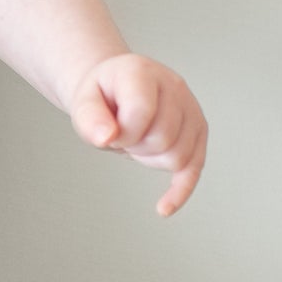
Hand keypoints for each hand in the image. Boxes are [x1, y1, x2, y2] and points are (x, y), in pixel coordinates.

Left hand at [67, 53, 206, 216]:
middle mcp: (174, 87)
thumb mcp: (83, 101)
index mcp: (143, 73)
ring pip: (178, 156)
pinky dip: (180, 190)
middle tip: (122, 133)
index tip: (109, 131)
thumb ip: (90, 118)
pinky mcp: (197, 132)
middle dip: (135, 145)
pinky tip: (164, 208)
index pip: (141, 114)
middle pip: (163, 139)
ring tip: (137, 138)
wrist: (113, 87)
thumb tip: (106, 138)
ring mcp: (191, 109)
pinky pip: (194, 168)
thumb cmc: (101, 95)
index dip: (121, 133)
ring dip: (149, 158)